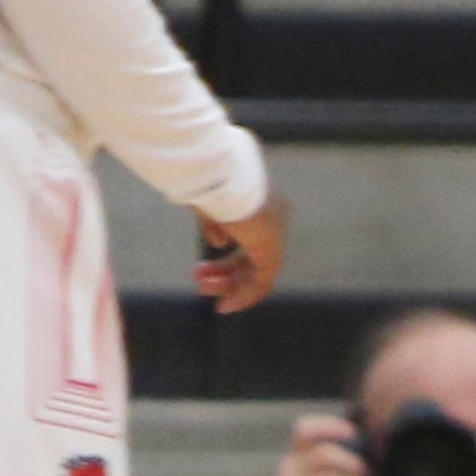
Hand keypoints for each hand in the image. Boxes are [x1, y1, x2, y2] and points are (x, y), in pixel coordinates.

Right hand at [195, 189, 289, 312]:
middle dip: (225, 275)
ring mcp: (276, 233)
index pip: (250, 243)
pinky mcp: (271, 247)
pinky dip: (245, 297)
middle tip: (200, 283)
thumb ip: (216, 224)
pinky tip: (225, 306)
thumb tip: (221, 243)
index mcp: (261, 207)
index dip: (228, 262)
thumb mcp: (209, 204)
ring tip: (204, 288)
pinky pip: (263, 282)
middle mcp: (274, 220)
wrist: (217, 170)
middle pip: (253, 259)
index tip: (203, 270)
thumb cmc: (208, 180)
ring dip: (230, 286)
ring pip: (258, 273)